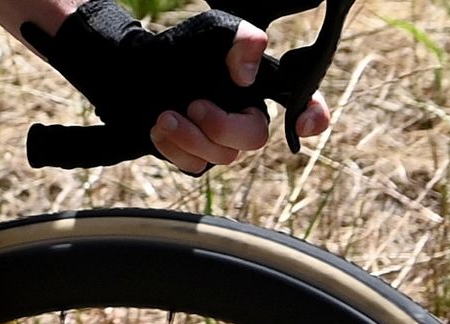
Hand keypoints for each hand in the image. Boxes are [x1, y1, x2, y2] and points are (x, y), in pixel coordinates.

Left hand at [149, 20, 331, 173]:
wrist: (137, 74)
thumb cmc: (183, 49)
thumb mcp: (214, 30)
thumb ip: (240, 40)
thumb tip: (248, 75)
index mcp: (262, 84)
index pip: (302, 100)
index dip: (312, 115)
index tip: (302, 125)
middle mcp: (247, 114)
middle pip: (255, 137)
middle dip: (222, 127)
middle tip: (194, 105)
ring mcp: (224, 140)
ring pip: (223, 157)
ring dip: (189, 136)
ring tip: (165, 115)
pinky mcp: (200, 158)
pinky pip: (196, 167)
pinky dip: (174, 148)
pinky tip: (161, 127)